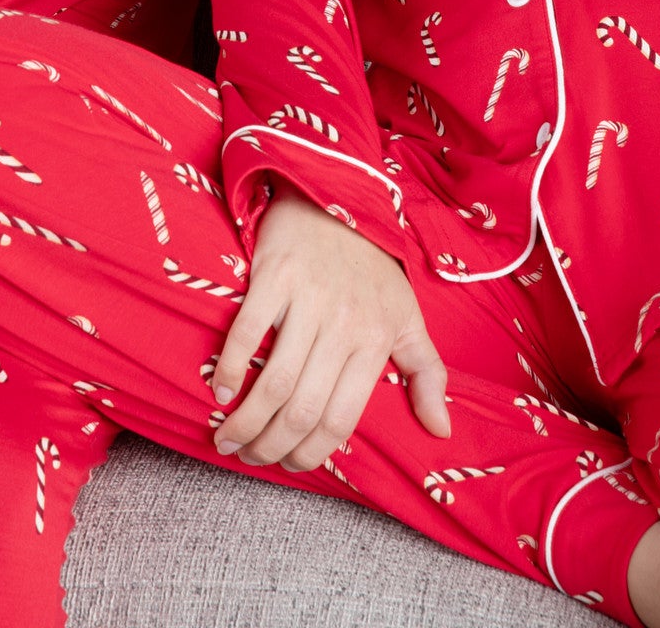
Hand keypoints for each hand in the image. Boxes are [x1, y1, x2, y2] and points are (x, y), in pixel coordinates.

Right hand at [210, 186, 449, 470]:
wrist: (340, 195)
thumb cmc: (373, 266)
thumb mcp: (408, 317)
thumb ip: (427, 374)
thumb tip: (440, 429)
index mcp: (377, 340)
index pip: (341, 420)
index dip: (310, 453)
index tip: (288, 464)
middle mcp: (344, 323)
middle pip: (302, 408)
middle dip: (270, 446)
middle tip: (249, 456)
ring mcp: (309, 298)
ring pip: (274, 381)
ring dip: (245, 420)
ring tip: (227, 438)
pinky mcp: (275, 273)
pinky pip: (247, 332)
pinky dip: (230, 368)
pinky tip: (219, 391)